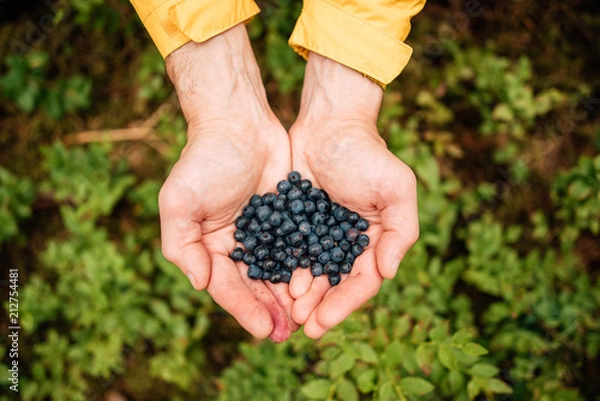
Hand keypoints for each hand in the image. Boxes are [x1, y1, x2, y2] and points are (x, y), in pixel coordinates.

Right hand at [159, 25, 297, 341]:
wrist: (239, 122)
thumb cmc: (205, 160)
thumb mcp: (180, 202)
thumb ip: (182, 246)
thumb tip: (200, 285)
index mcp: (209, 246)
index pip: (226, 286)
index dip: (244, 309)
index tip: (264, 330)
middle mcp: (236, 244)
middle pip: (254, 286)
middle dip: (270, 310)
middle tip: (290, 333)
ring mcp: (264, 232)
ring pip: (279, 272)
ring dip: (290, 297)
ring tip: (308, 319)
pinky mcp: (288, 217)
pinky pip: (298, 248)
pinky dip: (306, 268)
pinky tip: (320, 285)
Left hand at [288, 53, 418, 337]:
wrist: (329, 123)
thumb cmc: (367, 155)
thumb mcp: (397, 188)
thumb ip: (401, 231)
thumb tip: (388, 273)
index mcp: (373, 241)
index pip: (362, 282)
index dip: (344, 305)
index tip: (324, 322)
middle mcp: (346, 243)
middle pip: (334, 284)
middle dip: (320, 306)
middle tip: (301, 324)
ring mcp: (319, 235)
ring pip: (310, 273)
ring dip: (300, 294)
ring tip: (287, 308)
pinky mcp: (294, 223)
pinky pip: (289, 252)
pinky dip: (283, 269)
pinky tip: (273, 282)